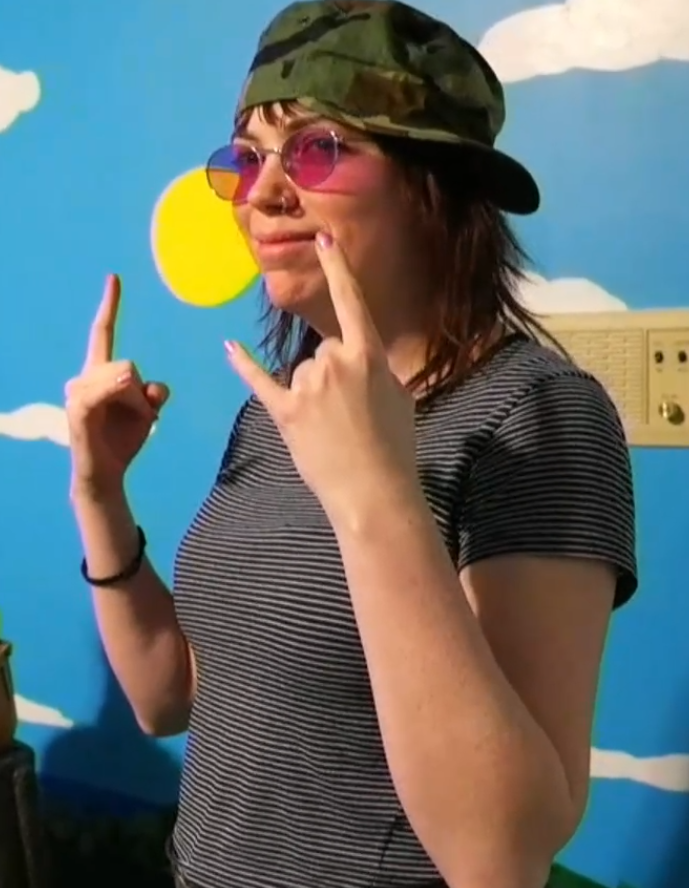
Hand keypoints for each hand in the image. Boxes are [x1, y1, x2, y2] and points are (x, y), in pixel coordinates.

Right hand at [65, 274, 169, 498]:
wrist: (105, 473)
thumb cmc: (123, 440)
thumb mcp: (147, 412)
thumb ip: (153, 392)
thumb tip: (152, 386)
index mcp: (101, 372)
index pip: (104, 332)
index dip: (110, 305)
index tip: (115, 277)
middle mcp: (85, 377)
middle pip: (130, 365)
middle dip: (143, 395)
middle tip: (138, 419)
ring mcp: (79, 392)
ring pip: (126, 377)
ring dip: (138, 405)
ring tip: (125, 426)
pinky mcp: (79, 409)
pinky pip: (106, 391)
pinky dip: (119, 395)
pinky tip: (120, 404)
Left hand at [225, 233, 417, 524]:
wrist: (374, 494)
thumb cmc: (395, 447)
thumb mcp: (400, 398)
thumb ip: (375, 370)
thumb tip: (357, 362)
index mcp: (367, 356)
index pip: (351, 302)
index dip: (337, 268)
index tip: (323, 238)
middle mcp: (333, 362)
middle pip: (324, 351)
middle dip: (335, 377)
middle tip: (352, 415)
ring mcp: (305, 387)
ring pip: (302, 373)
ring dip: (314, 395)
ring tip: (332, 431)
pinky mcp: (284, 411)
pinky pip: (260, 381)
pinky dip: (245, 366)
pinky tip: (229, 348)